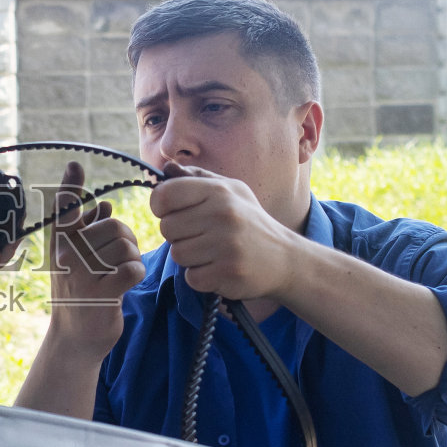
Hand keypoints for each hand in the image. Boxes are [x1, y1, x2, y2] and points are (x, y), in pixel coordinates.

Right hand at [46, 162, 144, 353]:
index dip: (71, 187)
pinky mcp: (101, 293)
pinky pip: (132, 268)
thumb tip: (104, 206)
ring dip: (132, 259)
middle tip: (120, 258)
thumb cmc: (79, 294)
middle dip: (126, 239)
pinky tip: (126, 284)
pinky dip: (136, 274)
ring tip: (120, 273)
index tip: (75, 165)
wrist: (74, 339)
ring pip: (125, 247)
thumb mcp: (75, 262)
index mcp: (59, 244)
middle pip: (113, 227)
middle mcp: (66, 255)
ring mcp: (82, 274)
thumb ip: (87, 233)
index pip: (65, 209)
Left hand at [150, 162, 295, 299]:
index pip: (164, 195)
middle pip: (167, 228)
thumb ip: (197, 179)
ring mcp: (227, 244)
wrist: (286, 259)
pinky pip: (191, 278)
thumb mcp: (231, 191)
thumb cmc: (249, 222)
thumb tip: (166, 169)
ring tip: (213, 252)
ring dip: (191, 258)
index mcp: (219, 191)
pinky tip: (220, 269)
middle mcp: (223, 214)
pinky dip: (202, 277)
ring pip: (177, 254)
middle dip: (179, 235)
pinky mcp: (229, 272)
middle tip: (202, 236)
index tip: (173, 213)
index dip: (161, 206)